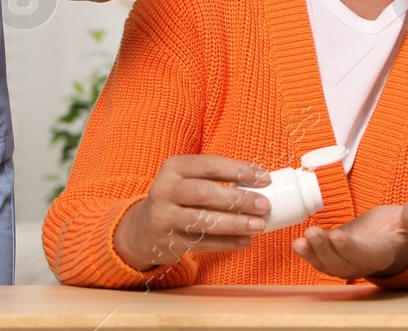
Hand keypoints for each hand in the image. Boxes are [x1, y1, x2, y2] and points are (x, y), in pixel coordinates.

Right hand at [113, 155, 270, 270]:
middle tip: (264, 205)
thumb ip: (215, 180)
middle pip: (205, 192)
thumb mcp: (188, 180)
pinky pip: (202, 243)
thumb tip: (260, 186)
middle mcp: (165, 189)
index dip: (239, 171)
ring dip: (235, 223)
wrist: (143, 228)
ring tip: (258, 226)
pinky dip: (227, 242)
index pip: (210, 165)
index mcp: (174, 167)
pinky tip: (244, 241)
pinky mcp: (168, 241)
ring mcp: (164, 217)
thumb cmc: (178, 198)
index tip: (264, 178)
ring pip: (203, 220)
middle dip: (239, 199)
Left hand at [291, 197, 407, 279]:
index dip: (351, 249)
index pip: (365, 254)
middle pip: (342, 263)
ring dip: (314, 253)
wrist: (389, 237)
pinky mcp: (334, 257)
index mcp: (382, 253)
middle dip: (326, 250)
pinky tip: (297, 244)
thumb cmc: (399, 227)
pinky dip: (308, 255)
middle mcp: (362, 263)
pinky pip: (320, 261)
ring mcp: (347, 263)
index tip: (338, 237)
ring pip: (328, 265)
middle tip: (313, 233)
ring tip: (302, 240)